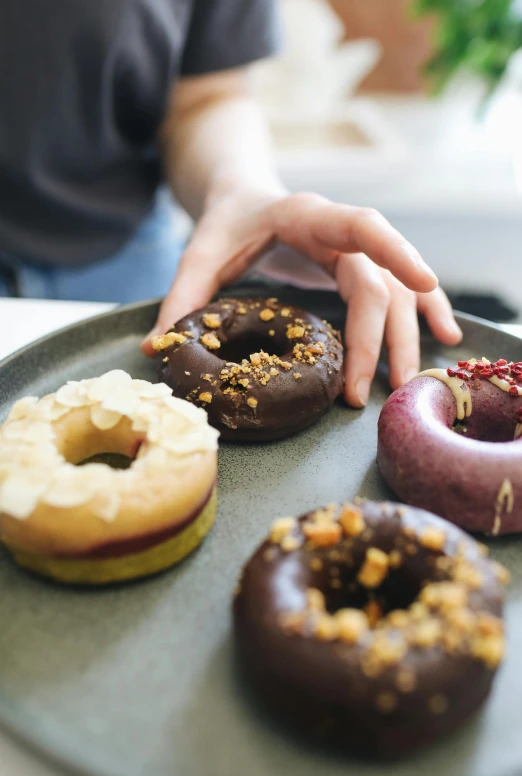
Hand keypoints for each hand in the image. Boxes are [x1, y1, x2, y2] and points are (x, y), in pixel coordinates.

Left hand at [142, 188, 461, 406]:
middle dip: (379, 337)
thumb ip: (181, 296)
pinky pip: (401, 289)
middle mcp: (341, 231)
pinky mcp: (360, 265)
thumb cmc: (226, 221)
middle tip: (364, 392)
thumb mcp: (201, 251)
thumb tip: (155, 348)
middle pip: (380, 281)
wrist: (244, 196)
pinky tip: (446, 336)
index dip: (395, 252)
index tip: (423, 282)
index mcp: (307, 215)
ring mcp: (356, 249)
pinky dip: (425, 311)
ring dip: (407, 335)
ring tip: (406, 383)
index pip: (362, 226)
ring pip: (397, 291)